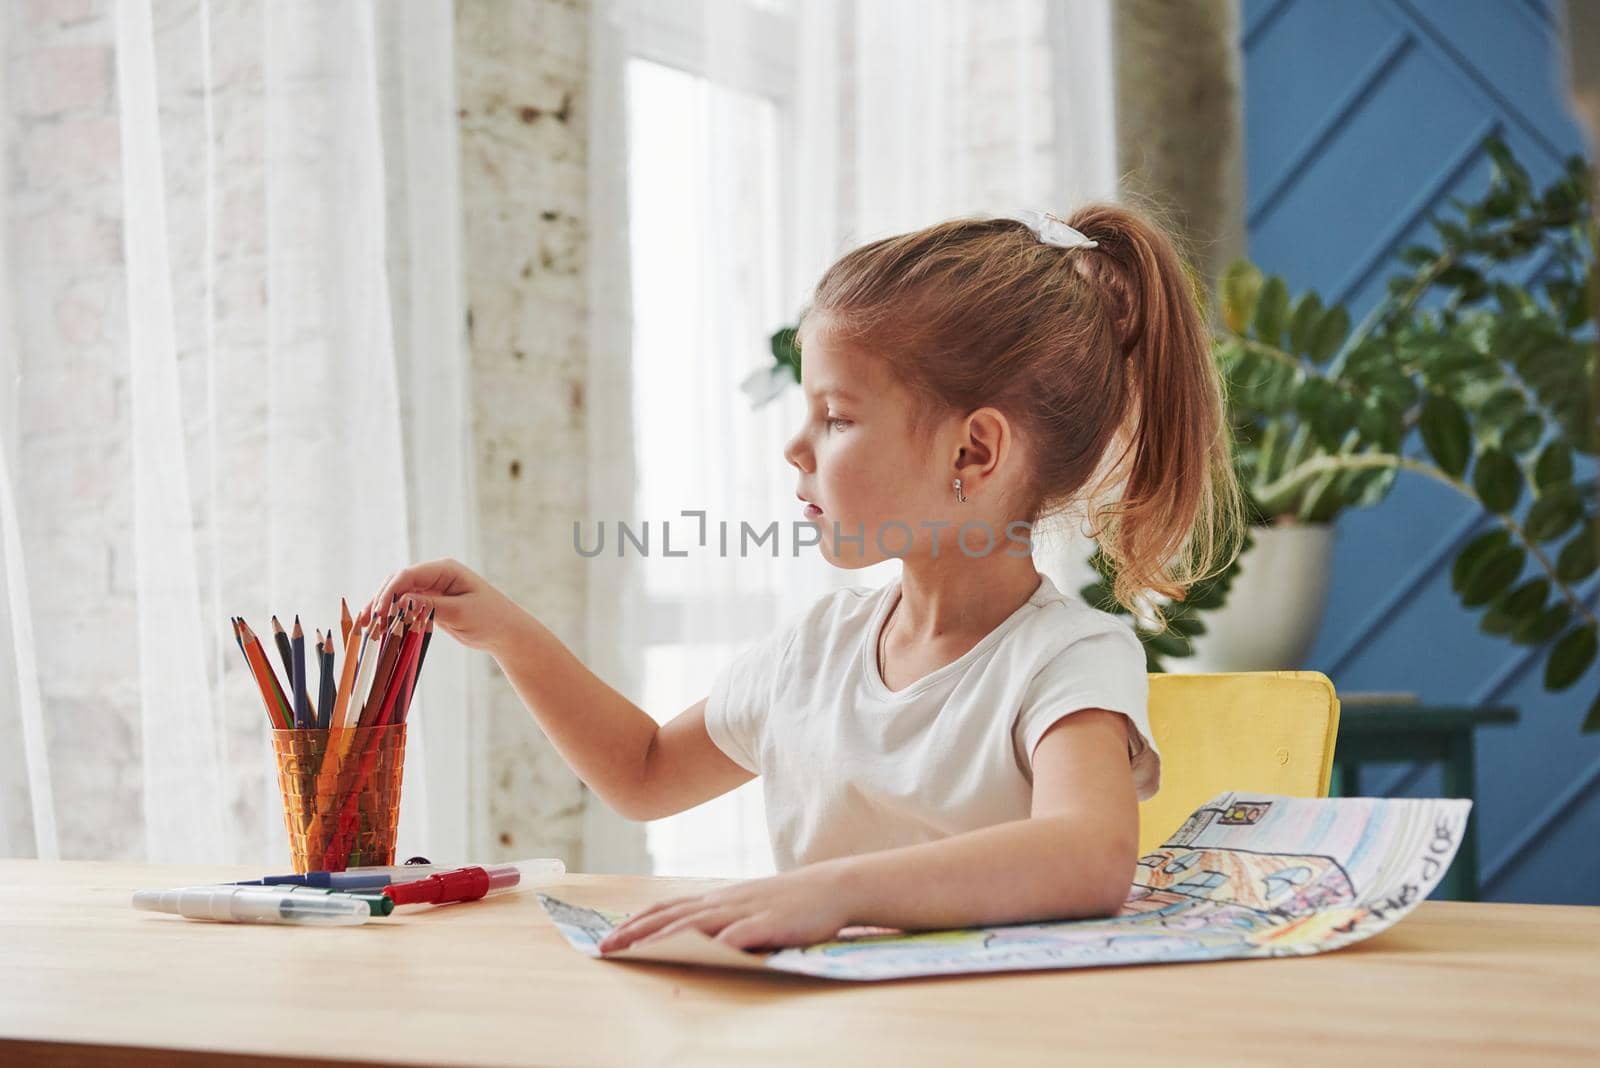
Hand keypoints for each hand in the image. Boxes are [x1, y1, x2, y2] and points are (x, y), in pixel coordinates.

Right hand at [356, 558, 525, 654]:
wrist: (507, 633)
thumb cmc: (491, 618)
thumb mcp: (461, 612)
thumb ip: (430, 606)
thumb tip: (401, 601)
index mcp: (445, 569)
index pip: (408, 575)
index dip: (389, 592)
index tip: (377, 612)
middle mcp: (436, 575)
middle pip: (398, 583)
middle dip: (380, 601)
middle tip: (366, 623)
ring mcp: (432, 589)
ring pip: (398, 595)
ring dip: (382, 609)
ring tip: (365, 626)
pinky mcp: (430, 604)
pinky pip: (405, 607)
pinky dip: (392, 617)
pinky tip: (379, 628)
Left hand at [596, 863, 857, 953]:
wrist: (830, 886)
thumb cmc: (790, 900)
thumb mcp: (748, 905)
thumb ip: (722, 918)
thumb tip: (692, 934)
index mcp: (718, 898)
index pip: (667, 907)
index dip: (636, 921)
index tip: (610, 935)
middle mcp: (724, 901)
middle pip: (671, 916)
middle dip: (635, 932)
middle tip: (606, 947)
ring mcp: (745, 911)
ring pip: (696, 924)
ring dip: (662, 938)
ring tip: (636, 950)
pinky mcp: (768, 923)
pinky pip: (738, 934)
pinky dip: (716, 943)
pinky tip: (698, 951)